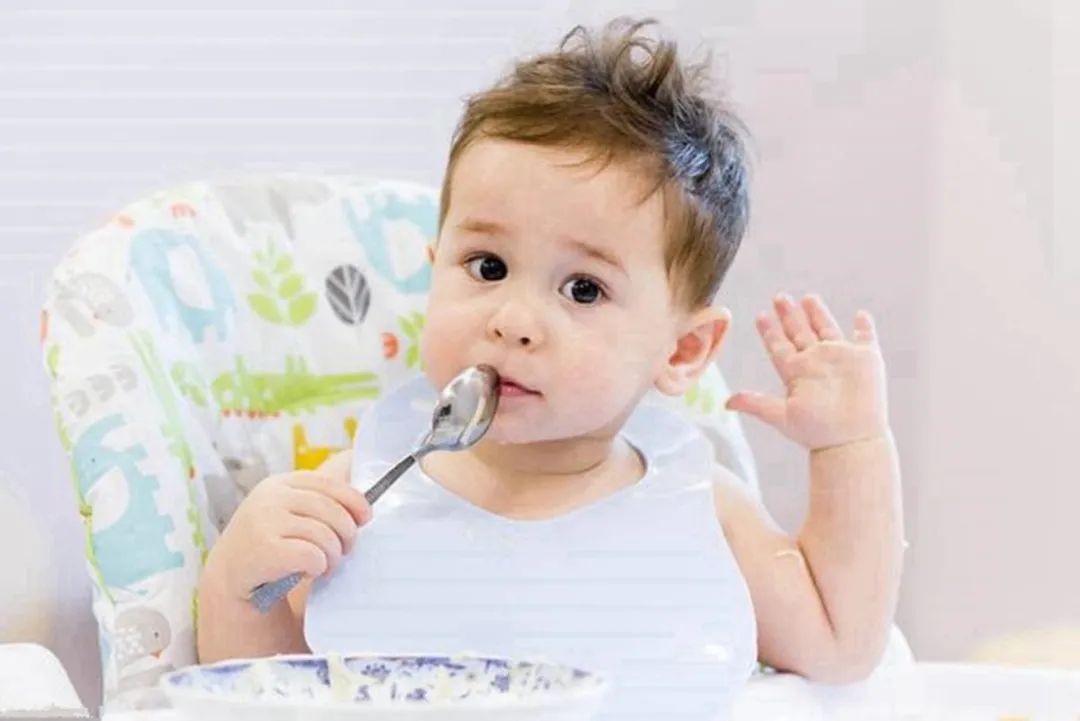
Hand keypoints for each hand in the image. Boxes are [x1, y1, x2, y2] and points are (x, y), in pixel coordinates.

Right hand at [203, 462, 371, 601]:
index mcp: (280, 483)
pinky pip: (312, 555)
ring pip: (324, 534)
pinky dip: (318, 566)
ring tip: (326, 564)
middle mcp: (270, 497)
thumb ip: (319, 504)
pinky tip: (310, 571)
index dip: (353, 500)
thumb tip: (364, 507)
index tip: (366, 517)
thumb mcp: (290, 515)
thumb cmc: (272, 545)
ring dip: (333, 555)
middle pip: (331, 510)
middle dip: (347, 533)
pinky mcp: (264, 548)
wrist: (231, 576)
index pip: (328, 483)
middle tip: (344, 550)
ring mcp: (264, 520)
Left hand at [725, 293, 888, 450]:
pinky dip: (864, 327)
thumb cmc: (816, 432)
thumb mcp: (781, 416)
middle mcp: (816, 362)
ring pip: (827, 329)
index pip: (780, 346)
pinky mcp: (866, 360)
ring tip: (808, 298)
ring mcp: (841, 359)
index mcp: (797, 371)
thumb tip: (726, 402)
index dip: (770, 332)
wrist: (851, 440)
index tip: (761, 316)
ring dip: (819, 314)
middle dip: (790, 315)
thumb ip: (755, 404)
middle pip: (800, 332)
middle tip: (779, 297)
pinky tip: (861, 315)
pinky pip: (865, 338)